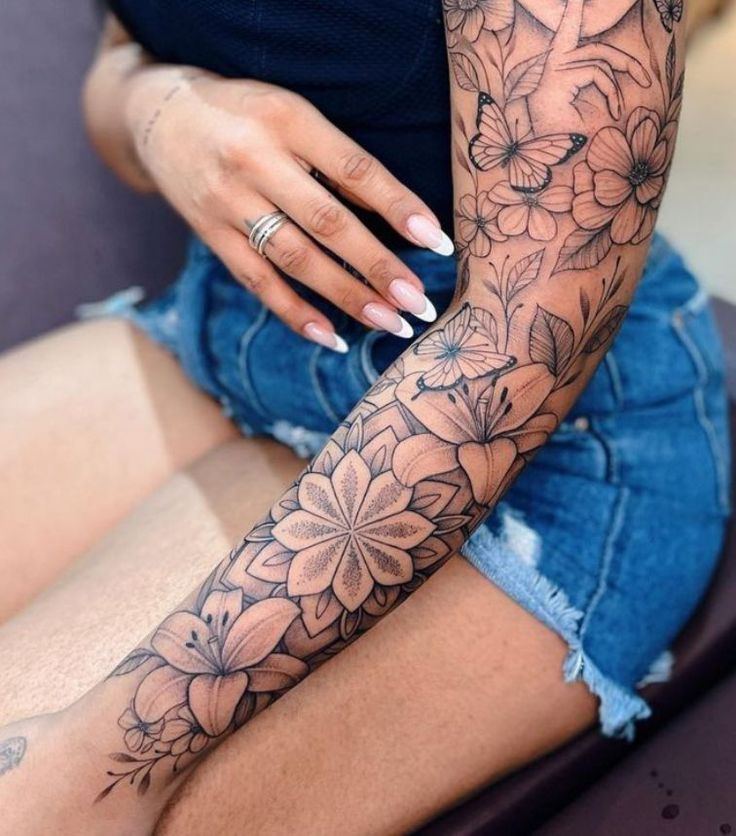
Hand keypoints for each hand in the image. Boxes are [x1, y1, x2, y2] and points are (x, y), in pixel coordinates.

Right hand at [125, 69, 452, 350]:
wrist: (159, 116)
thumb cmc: (246, 114)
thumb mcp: (292, 114)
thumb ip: (335, 159)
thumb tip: (394, 216)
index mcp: (287, 120)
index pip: (355, 168)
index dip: (399, 207)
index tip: (438, 242)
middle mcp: (255, 160)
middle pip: (327, 222)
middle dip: (378, 267)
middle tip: (419, 304)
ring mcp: (228, 202)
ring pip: (296, 258)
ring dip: (347, 296)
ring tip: (390, 323)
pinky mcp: (211, 235)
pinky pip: (257, 281)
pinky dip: (295, 313)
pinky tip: (331, 337)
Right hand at [528, 0, 651, 129]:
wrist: (536, 153)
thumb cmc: (556, 137)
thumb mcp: (580, 110)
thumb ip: (594, 89)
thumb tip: (617, 83)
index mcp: (555, 69)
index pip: (568, 33)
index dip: (572, 14)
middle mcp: (554, 63)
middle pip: (598, 49)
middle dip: (626, 61)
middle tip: (646, 80)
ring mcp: (555, 67)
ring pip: (601, 58)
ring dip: (618, 84)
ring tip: (620, 110)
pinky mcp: (559, 75)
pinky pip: (599, 73)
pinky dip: (611, 93)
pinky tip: (614, 113)